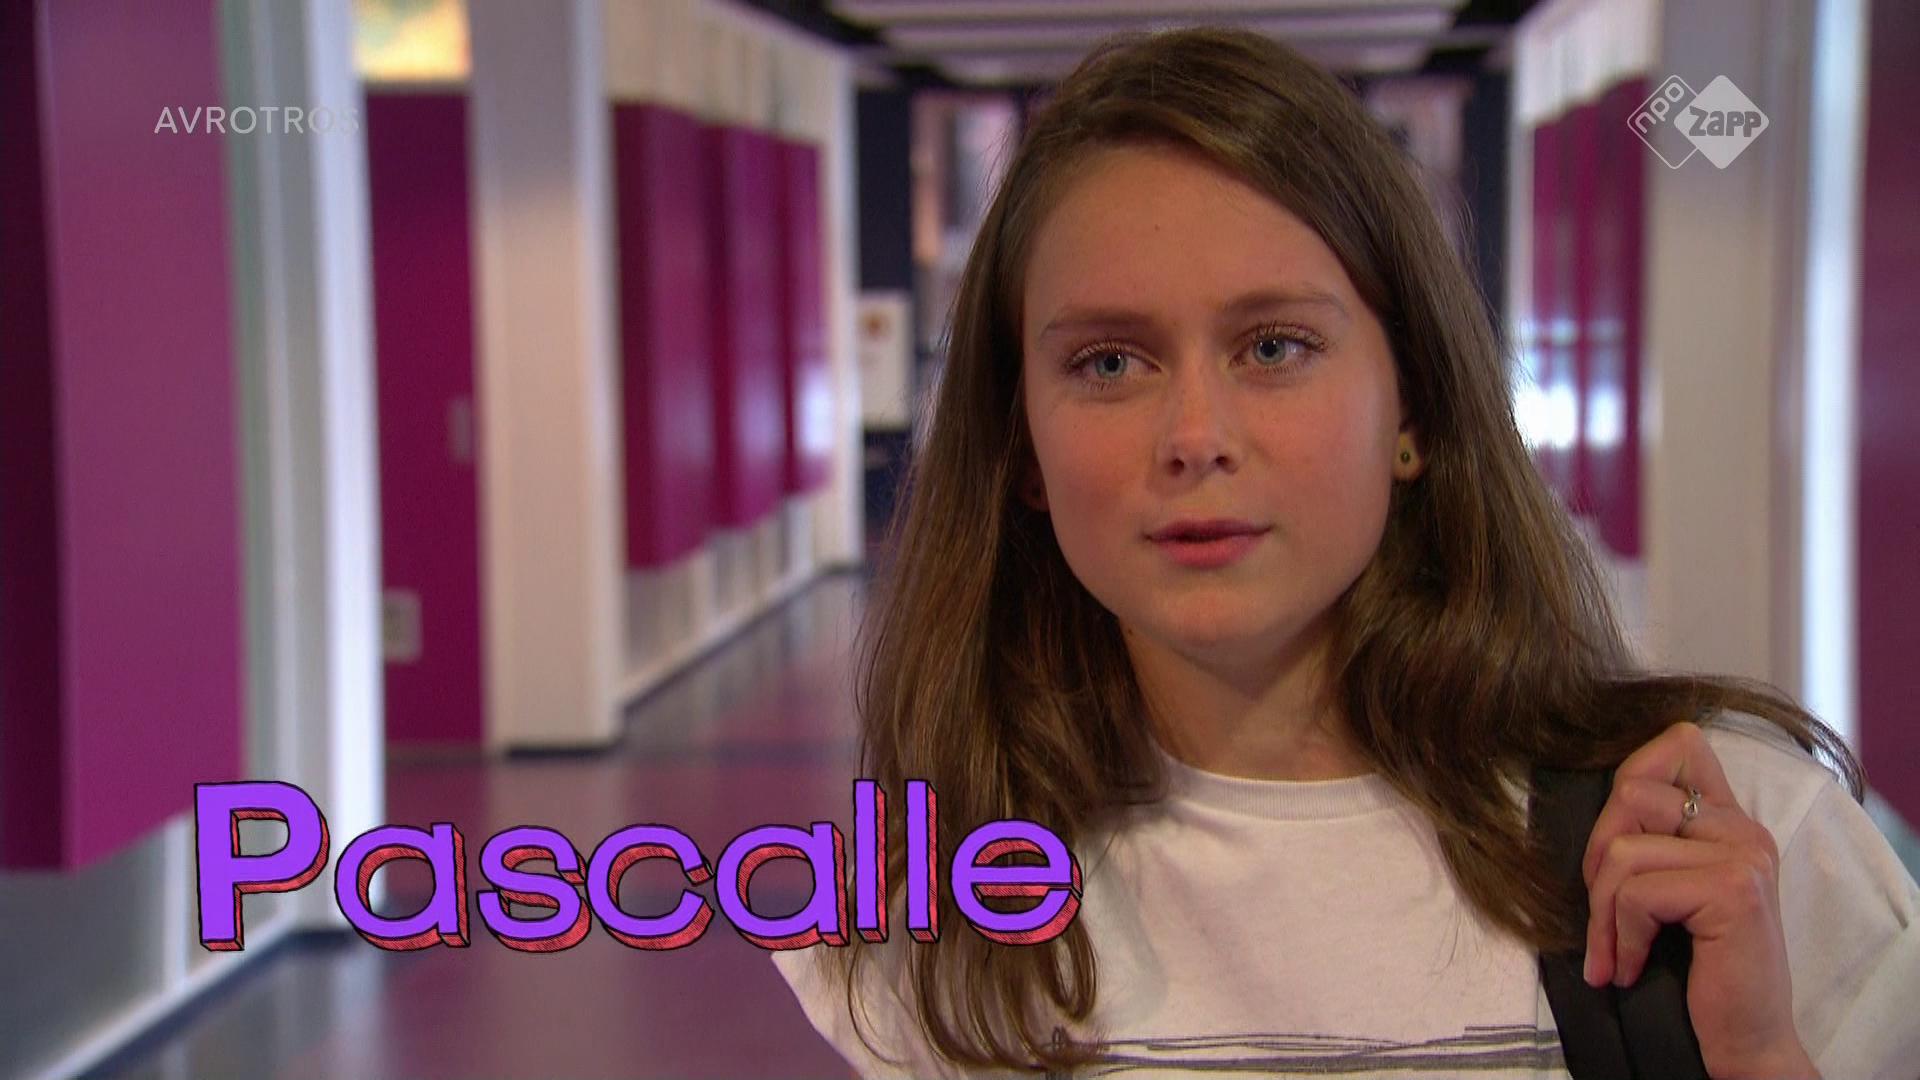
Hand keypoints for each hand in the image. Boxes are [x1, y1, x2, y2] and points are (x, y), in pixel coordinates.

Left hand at [1580, 721, 1819, 1078]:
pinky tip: (1630, 968)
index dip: (1625, 777)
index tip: (1611, 850)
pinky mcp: (1733, 890)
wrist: (1742, 1042)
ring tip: (1613, 953)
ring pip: (1623, 848)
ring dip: (1601, 913)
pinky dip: (1619, 937)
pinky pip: (1636, 892)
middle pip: (1629, 792)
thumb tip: (1590, 800)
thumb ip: (1647, 840)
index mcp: (1728, 820)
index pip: (1677, 742)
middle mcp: (1742, 828)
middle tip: (1602, 916)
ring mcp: (1743, 855)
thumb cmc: (1692, 971)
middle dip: (1595, 859)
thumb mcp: (1665, 893)